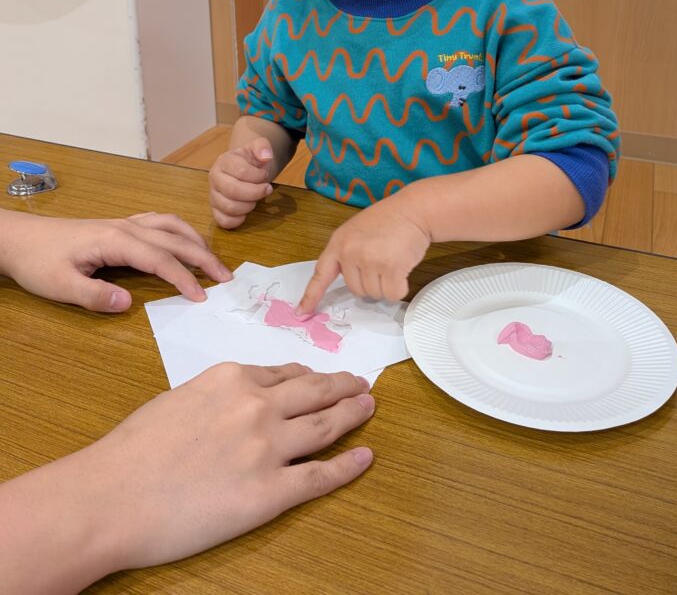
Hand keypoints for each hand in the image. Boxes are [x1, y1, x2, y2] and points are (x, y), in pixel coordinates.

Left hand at [0, 211, 231, 311]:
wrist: (19, 238)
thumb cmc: (39, 262)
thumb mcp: (61, 286)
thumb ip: (96, 296)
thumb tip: (130, 303)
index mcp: (116, 241)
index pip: (161, 260)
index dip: (184, 279)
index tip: (202, 297)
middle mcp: (126, 227)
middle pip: (175, 240)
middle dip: (203, 257)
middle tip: (226, 277)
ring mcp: (124, 223)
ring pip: (171, 225)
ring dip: (195, 240)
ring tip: (212, 259)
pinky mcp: (119, 225)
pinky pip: (159, 222)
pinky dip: (179, 231)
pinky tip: (183, 241)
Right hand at [0, 364, 374, 590]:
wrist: (113, 496)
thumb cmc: (134, 449)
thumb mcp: (180, 398)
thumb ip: (218, 394)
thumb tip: (243, 396)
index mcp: (232, 379)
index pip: (284, 374)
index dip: (309, 376)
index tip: (323, 377)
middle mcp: (258, 406)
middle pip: (315, 392)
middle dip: (343, 386)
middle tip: (363, 383)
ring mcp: (268, 449)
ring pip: (326, 426)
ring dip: (353, 414)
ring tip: (369, 407)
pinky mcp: (270, 493)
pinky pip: (320, 476)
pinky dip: (348, 466)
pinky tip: (364, 457)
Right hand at [209, 138, 274, 227]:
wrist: (243, 170)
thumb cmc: (250, 161)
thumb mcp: (258, 147)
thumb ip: (262, 146)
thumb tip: (266, 156)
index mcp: (224, 161)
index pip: (240, 171)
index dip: (258, 176)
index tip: (265, 176)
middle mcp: (214, 178)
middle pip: (233, 190)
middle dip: (255, 192)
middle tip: (266, 189)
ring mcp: (213, 195)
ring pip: (229, 207)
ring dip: (249, 206)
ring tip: (255, 199)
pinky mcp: (215, 210)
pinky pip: (223, 221)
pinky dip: (237, 220)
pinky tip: (246, 212)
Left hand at [298, 197, 431, 313]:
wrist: (413, 209)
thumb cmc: (388, 220)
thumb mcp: (357, 231)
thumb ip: (347, 253)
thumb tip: (350, 280)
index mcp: (339, 243)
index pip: (321, 274)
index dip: (312, 295)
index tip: (303, 312)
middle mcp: (350, 252)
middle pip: (356, 290)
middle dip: (371, 282)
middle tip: (382, 260)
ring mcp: (370, 259)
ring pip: (375, 294)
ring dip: (387, 284)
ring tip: (393, 260)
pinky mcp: (391, 267)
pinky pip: (393, 294)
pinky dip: (400, 287)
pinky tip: (403, 267)